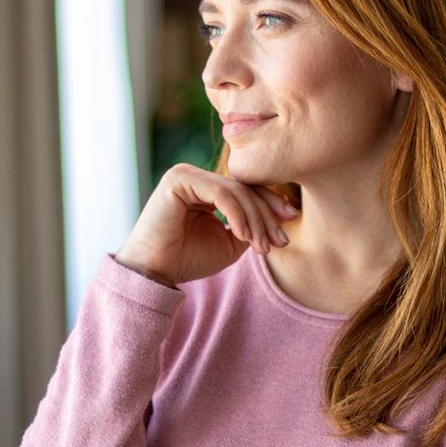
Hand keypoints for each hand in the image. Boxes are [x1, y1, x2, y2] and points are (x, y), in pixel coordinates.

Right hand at [113, 163, 298, 287]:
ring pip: (236, 191)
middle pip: (245, 188)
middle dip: (267, 214)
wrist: (154, 272)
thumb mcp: (229, 242)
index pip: (246, 189)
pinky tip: (245, 236)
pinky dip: (238, 215)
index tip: (291, 221)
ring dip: (255, 219)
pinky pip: (221, 193)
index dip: (271, 204)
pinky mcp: (179, 179)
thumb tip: (280, 214)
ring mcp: (187, 174)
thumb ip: (250, 225)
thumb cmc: (187, 259)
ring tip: (263, 245)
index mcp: (206, 188)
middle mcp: (196, 176)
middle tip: (282, 240)